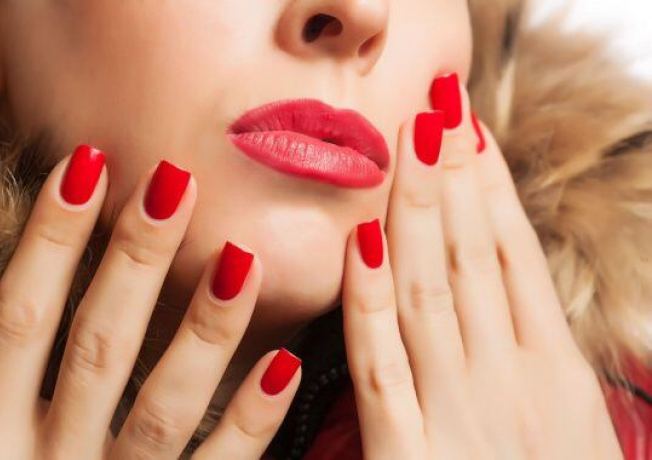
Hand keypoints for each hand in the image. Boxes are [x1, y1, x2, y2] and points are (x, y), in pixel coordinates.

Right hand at [0, 147, 300, 458]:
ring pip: (161, 406)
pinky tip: (288, 363)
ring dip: (202, 329)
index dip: (48, 241)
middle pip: (96, 345)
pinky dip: (250, 420)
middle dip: (133, 262)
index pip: (20, 319)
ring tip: (241, 256)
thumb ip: (8, 374)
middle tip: (175, 181)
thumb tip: (29, 291)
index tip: (88, 166)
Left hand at [341, 74, 622, 458]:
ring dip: (423, 213)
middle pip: (476, 258)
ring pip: (433, 290)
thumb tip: (505, 299)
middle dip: (457, 179)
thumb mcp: (567, 429)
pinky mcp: (409, 453)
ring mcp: (462, 412)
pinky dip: (372, 303)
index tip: (471, 134)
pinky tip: (364, 243)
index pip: (513, 257)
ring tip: (412, 143)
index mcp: (553, 373)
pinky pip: (385, 364)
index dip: (493, 190)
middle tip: (438, 107)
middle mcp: (511, 380)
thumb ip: (527, 360)